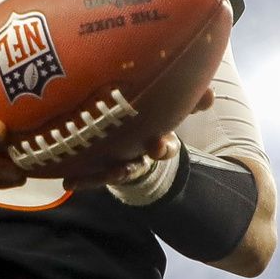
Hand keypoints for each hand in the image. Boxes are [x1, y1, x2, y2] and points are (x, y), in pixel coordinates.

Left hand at [61, 86, 214, 191]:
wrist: (133, 139)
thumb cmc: (152, 120)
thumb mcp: (171, 110)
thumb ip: (191, 101)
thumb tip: (211, 95)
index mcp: (155, 141)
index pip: (164, 147)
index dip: (163, 147)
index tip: (158, 144)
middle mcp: (136, 155)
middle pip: (137, 163)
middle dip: (130, 166)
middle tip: (124, 166)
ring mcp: (117, 161)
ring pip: (112, 172)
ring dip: (107, 175)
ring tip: (101, 174)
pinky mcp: (97, 166)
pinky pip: (88, 175)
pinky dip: (80, 180)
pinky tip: (68, 184)